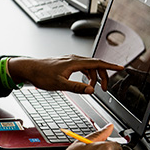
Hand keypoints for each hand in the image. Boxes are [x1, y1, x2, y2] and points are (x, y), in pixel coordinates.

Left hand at [7, 55, 123, 93]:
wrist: (29, 69)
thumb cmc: (41, 74)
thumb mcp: (59, 84)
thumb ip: (76, 87)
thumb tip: (91, 90)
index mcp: (74, 62)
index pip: (97, 63)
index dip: (111, 66)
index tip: (121, 68)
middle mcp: (73, 59)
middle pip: (95, 64)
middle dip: (103, 75)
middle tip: (105, 88)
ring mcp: (69, 61)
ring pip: (89, 66)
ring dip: (95, 76)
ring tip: (94, 87)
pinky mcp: (66, 64)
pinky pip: (82, 67)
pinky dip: (88, 74)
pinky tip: (85, 81)